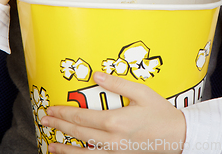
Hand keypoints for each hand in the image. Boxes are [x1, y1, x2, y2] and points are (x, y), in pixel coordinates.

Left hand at [41, 72, 185, 153]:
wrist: (177, 137)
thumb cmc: (160, 112)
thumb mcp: (141, 92)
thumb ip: (118, 84)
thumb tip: (97, 75)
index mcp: (115, 121)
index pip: (82, 117)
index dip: (64, 113)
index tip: (51, 109)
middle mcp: (111, 140)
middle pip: (78, 134)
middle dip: (59, 127)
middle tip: (44, 121)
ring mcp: (115, 153)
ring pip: (83, 153)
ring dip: (65, 149)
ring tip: (51, 146)